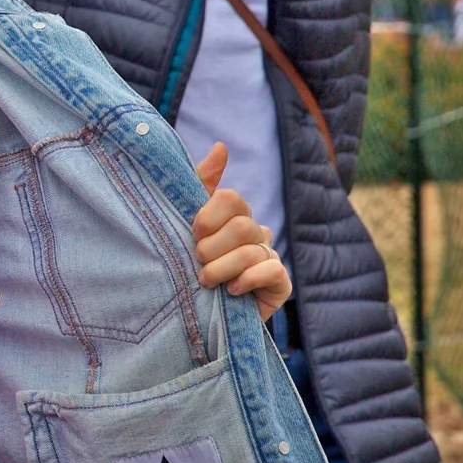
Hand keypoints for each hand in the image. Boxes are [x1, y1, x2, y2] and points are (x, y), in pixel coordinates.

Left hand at [192, 143, 292, 322]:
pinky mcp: (280, 283)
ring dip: (222, 269)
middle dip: (212, 248)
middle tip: (196, 262)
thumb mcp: (183, 225)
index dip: (208, 216)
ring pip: (252, 250)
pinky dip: (247, 280)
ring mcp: (270, 256)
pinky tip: (232, 292)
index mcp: (234, 214)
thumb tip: (220, 146)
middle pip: (242, 225)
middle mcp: (255, 231)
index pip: (230, 199)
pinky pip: (272, 271)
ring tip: (205, 281)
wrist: (196, 317)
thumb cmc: (187, 266)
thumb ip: (199, 184)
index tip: (192, 233)